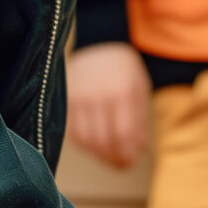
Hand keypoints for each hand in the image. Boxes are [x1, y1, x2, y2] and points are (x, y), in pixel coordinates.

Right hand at [67, 43, 150, 168]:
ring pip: (87, 139)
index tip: (130, 162)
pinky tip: (94, 145)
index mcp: (121, 91)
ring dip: (99, 155)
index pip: (123, 134)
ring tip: (109, 158)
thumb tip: (141, 148)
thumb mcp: (139, 87)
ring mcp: (80, 97)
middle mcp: (98, 95)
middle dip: (114, 158)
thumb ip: (140, 118)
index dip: (126, 154)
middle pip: (104, 140)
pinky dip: (84, 144)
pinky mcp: (66, 99)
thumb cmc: (123, 68)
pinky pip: (73, 132)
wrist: (98, 42)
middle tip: (121, 165)